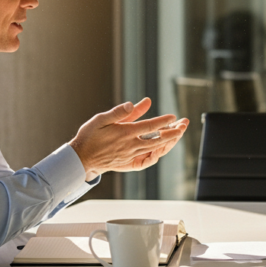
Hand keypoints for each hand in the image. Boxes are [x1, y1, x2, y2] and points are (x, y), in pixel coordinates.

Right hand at [69, 98, 187, 178]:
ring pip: (155, 149)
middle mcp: (130, 146)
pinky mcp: (128, 163)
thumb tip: (133, 103)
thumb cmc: (90, 136)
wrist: (81, 158)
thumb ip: (119, 112)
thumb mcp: (101, 119)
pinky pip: (147, 159)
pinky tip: (162, 149)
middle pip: (157, 140)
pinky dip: (157, 154)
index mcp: (124, 133)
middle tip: (184, 126)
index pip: (149, 127)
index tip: (174, 117)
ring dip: (168, 142)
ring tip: (178, 135)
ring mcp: (130, 156)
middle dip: (173, 133)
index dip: (163, 122)